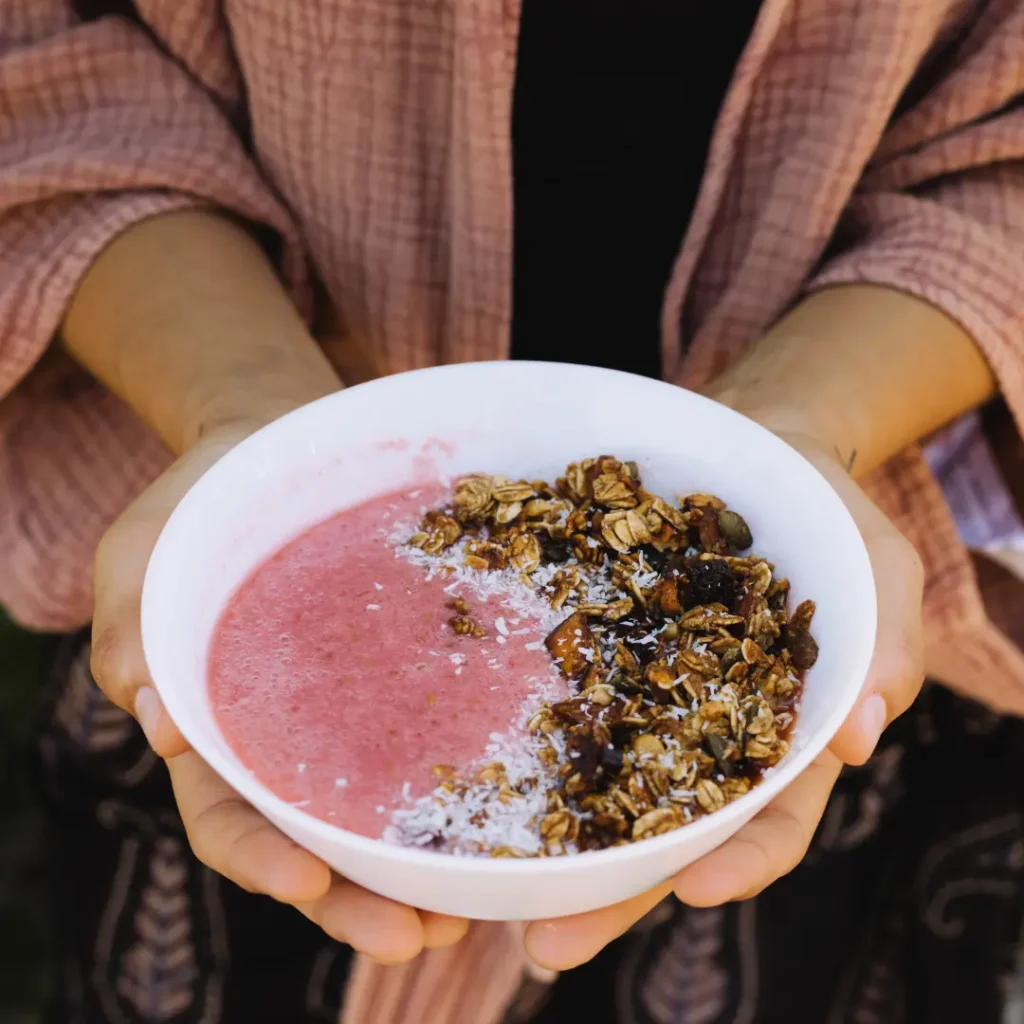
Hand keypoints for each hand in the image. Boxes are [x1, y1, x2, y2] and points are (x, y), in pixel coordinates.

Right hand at [89, 421, 468, 962]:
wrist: (276, 448)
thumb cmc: (199, 501)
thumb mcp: (146, 550)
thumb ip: (133, 625)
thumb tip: (154, 717)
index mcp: (214, 728)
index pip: (226, 816)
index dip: (259, 857)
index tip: (306, 878)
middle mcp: (287, 741)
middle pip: (314, 842)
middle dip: (356, 900)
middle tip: (418, 938)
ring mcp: (350, 714)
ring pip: (379, 813)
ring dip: (418, 872)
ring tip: (471, 909)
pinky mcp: (405, 675)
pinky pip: (431, 738)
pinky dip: (461, 789)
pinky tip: (508, 813)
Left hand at [523, 431, 924, 969]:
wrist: (753, 453)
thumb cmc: (828, 515)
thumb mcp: (878, 566)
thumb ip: (884, 640)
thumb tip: (860, 732)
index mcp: (782, 732)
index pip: (769, 816)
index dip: (738, 859)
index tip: (694, 889)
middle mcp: (703, 732)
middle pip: (663, 830)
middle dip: (614, 893)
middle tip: (546, 945)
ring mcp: (643, 694)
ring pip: (598, 784)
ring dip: (551, 846)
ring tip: (489, 895)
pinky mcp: (596, 651)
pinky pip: (560, 700)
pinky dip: (524, 744)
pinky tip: (468, 777)